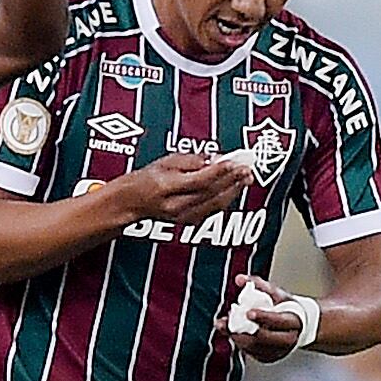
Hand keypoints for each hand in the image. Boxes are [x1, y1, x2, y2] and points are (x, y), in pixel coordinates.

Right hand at [111, 149, 252, 226]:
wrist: (133, 202)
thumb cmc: (147, 178)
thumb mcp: (166, 161)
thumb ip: (192, 160)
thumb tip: (216, 158)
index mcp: (166, 187)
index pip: (199, 180)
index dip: (220, 171)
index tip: (235, 161)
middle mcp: (175, 205)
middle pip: (211, 193)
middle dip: (232, 180)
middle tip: (247, 167)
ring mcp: (183, 216)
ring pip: (215, 204)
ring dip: (234, 190)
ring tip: (246, 176)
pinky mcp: (190, 222)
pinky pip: (213, 210)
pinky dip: (227, 198)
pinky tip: (235, 188)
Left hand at [226, 274, 308, 363]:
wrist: (296, 325)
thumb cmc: (285, 306)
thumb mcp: (275, 293)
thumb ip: (257, 284)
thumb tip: (239, 279)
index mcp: (294, 321)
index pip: (279, 320)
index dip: (263, 317)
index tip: (248, 312)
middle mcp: (289, 339)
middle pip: (266, 339)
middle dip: (245, 331)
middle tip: (227, 322)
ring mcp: (280, 351)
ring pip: (256, 348)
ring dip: (238, 337)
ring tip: (225, 325)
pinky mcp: (270, 357)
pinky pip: (252, 353)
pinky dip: (240, 343)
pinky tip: (232, 332)